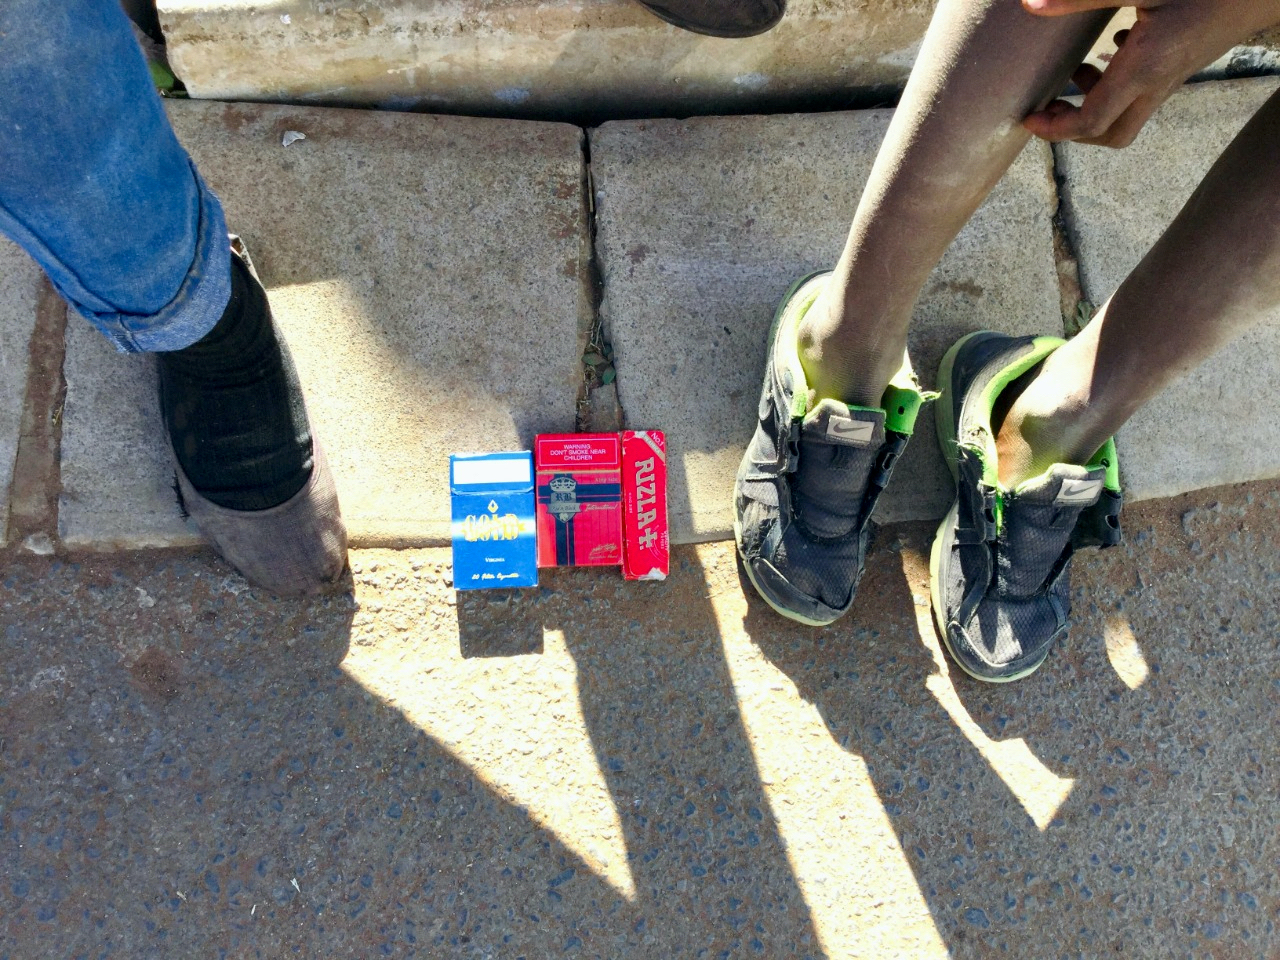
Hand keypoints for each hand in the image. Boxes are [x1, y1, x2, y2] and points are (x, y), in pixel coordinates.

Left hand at [1022, 0, 1279, 146]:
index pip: (1090, 123)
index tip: (1029, 117)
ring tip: (1079, 73)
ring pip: (1127, 118)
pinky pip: (1144, 95)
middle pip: (1109, 135)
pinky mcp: (1181, 68)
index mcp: (1142, 70)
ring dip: (1095, 106)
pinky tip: (1115, 50)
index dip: (1053, 129)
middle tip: (1050, 106)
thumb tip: (1030, 4)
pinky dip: (1118, 86)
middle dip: (1073, 132)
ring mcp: (1172, 80)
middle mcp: (1156, 84)